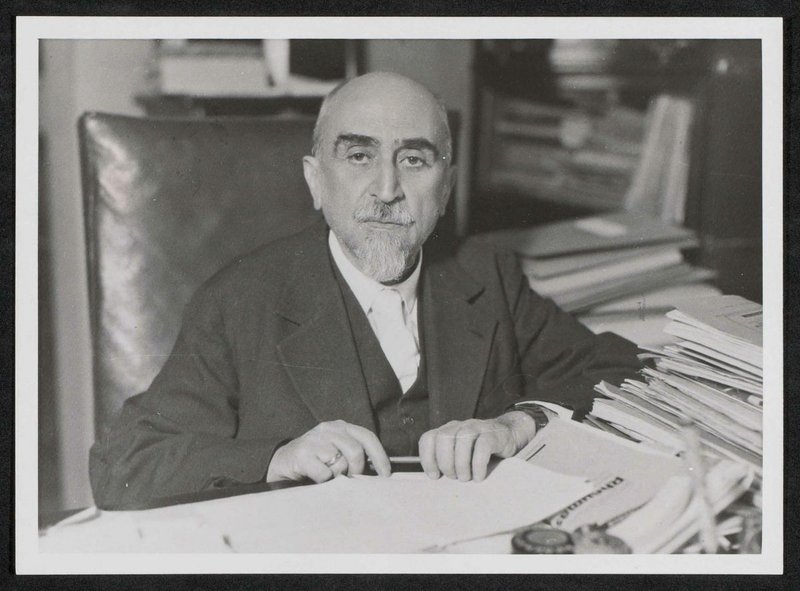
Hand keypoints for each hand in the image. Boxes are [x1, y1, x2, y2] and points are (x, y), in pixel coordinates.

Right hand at [266, 420, 390, 482]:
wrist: (283, 462)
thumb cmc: (316, 459)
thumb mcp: (337, 450)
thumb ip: (354, 453)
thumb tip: (379, 470)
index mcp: (340, 426)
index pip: (368, 437)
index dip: (380, 456)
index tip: (385, 474)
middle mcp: (328, 429)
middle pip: (356, 452)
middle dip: (357, 470)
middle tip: (350, 479)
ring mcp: (315, 440)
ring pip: (340, 464)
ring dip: (337, 476)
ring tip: (328, 475)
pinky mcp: (302, 454)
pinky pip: (324, 474)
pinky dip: (323, 481)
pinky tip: (316, 477)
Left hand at [418, 412, 537, 481]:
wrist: (507, 436)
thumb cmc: (479, 452)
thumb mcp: (460, 455)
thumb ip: (448, 462)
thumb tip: (436, 480)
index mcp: (447, 431)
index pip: (428, 438)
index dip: (427, 458)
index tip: (435, 476)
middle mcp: (459, 427)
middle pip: (443, 438)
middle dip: (446, 462)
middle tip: (454, 477)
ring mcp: (476, 427)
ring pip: (462, 440)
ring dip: (461, 464)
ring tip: (466, 478)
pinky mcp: (493, 434)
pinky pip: (482, 446)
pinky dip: (478, 464)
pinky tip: (479, 476)